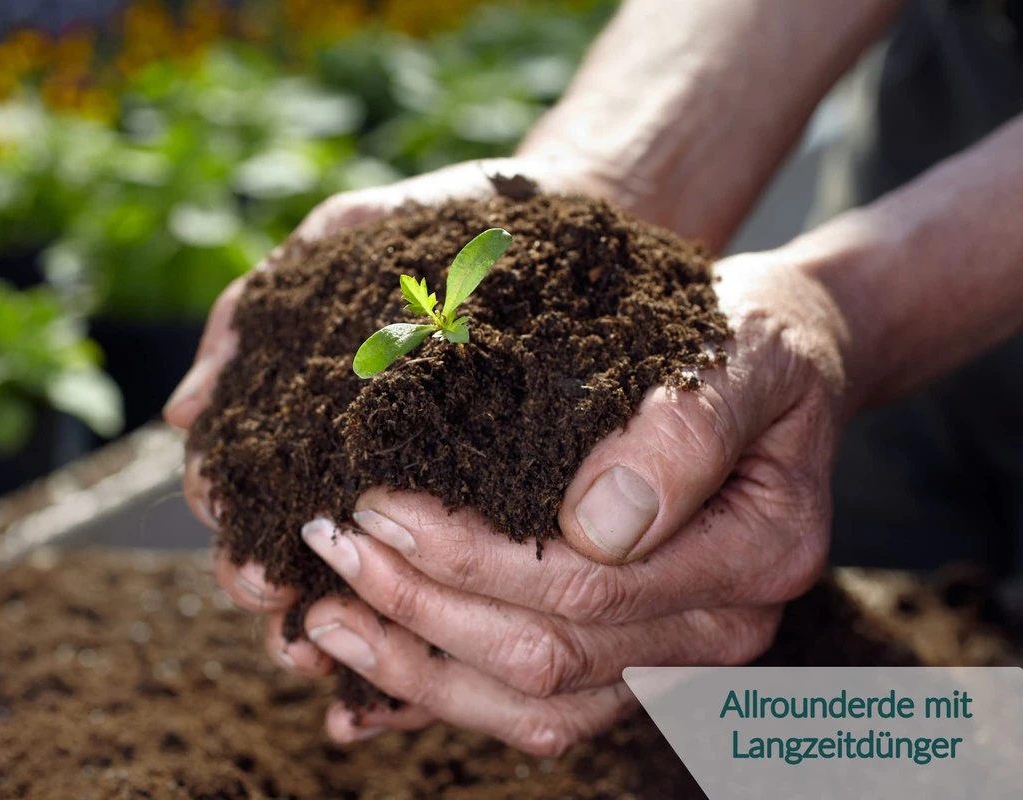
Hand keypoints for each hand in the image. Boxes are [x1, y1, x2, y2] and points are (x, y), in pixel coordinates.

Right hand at [164, 154, 632, 689]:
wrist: (576, 212)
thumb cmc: (452, 219)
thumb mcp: (350, 237)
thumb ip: (259, 308)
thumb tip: (182, 408)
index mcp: (311, 405)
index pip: (241, 477)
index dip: (228, 513)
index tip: (236, 534)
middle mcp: (354, 458)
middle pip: (282, 541)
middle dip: (263, 579)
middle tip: (273, 595)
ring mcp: (416, 490)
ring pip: (350, 579)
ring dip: (322, 622)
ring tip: (319, 649)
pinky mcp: (486, 514)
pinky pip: (436, 586)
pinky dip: (404, 634)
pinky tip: (388, 679)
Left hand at [279, 250, 851, 752]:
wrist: (776, 356)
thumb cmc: (751, 341)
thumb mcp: (742, 351)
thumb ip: (686, 430)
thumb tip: (597, 522)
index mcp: (754, 554)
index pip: (588, 584)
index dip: (469, 556)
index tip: (379, 502)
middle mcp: (718, 627)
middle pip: (548, 655)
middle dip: (421, 608)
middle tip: (330, 545)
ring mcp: (673, 653)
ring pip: (534, 705)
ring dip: (417, 670)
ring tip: (323, 617)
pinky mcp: (630, 656)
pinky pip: (536, 708)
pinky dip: (444, 702)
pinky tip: (358, 696)